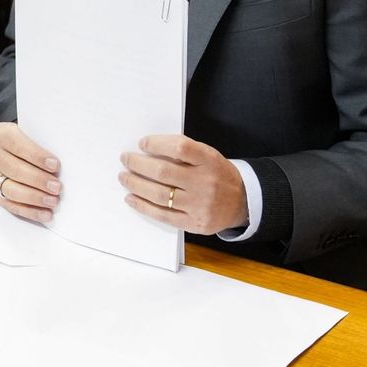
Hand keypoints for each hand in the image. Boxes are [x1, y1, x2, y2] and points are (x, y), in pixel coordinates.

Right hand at [0, 122, 60, 223]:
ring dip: (34, 198)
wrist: (12, 149)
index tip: (55, 165)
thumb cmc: (29, 142)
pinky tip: (45, 214)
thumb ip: (43, 146)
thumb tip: (62, 167)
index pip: (18, 145)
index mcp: (1, 134)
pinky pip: (11, 205)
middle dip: (38, 180)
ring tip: (53, 201)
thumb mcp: (33, 135)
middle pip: (15, 169)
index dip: (37, 156)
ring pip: (11, 189)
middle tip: (57, 187)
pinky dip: (30, 212)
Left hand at [119, 134, 247, 235]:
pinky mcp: (195, 223)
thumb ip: (183, 152)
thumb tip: (148, 149)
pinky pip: (163, 215)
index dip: (157, 144)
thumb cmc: (216, 173)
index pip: (180, 147)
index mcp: (209, 160)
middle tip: (125, 159)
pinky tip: (131, 198)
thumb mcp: (208, 156)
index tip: (141, 143)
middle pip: (164, 172)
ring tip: (124, 177)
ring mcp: (200, 205)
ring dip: (136, 185)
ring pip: (160, 195)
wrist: (242, 202)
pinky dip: (143, 206)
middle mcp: (206, 182)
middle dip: (138, 164)